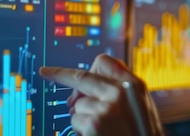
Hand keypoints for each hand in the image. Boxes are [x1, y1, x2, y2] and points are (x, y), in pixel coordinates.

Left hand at [39, 53, 164, 135]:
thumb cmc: (143, 133)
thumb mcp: (140, 106)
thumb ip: (122, 90)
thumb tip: (95, 82)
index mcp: (134, 84)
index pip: (104, 62)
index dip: (85, 65)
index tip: (72, 63)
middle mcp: (120, 92)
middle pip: (81, 77)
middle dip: (59, 74)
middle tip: (46, 72)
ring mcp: (106, 107)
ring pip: (78, 104)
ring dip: (82, 115)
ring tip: (100, 127)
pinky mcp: (94, 124)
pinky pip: (75, 120)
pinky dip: (81, 129)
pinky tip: (96, 134)